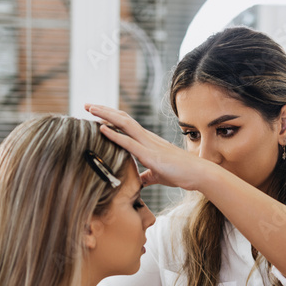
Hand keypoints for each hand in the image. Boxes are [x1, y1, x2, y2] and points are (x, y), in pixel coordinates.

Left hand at [85, 104, 211, 189]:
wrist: (199, 174)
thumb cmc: (181, 173)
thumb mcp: (159, 174)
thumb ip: (147, 175)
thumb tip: (140, 180)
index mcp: (147, 141)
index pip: (126, 124)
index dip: (110, 117)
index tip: (95, 113)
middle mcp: (147, 138)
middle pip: (122, 118)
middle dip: (103, 111)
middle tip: (86, 104)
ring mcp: (148, 144)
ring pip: (124, 124)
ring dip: (105, 116)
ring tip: (90, 109)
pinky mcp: (150, 155)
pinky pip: (129, 142)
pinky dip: (114, 135)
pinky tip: (102, 129)